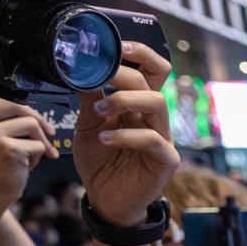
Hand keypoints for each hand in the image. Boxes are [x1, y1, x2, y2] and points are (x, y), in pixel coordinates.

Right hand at [0, 97, 53, 209]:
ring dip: (37, 142)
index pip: (1, 101)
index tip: (35, 119)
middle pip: (17, 106)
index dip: (22, 109)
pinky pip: (37, 146)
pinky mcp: (9, 149)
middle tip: (50, 133)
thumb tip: (29, 111)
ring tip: (27, 158)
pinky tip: (23, 169)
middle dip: (38, 119)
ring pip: (31, 125)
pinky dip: (36, 158)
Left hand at [74, 42, 177, 226]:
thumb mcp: (87, 125)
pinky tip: (104, 139)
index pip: (152, 69)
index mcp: (139, 105)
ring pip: (157, 103)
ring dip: (125, 99)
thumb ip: (89, 98)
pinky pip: (151, 139)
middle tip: (99, 76)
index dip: (139, 52)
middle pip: (154, 80)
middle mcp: (154, 118)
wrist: (105, 199)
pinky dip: (125, 135)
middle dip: (124, 73)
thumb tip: (81, 68)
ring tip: (99, 109)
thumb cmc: (101, 162)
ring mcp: (163, 138)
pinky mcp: (165, 160)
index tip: (115, 45)